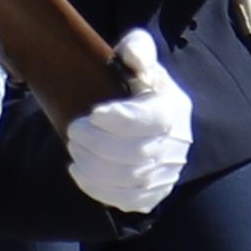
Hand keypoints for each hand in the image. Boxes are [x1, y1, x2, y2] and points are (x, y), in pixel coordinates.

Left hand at [64, 33, 196, 212]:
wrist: (144, 115)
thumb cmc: (135, 82)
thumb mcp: (138, 57)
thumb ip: (136, 49)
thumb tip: (135, 59)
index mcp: (175, 108)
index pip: (154, 121)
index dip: (121, 120)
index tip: (93, 112)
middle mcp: (178, 144)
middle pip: (138, 154)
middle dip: (98, 144)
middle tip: (73, 131)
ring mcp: (167, 173)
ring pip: (130, 180)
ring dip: (93, 166)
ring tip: (73, 148)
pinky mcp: (153, 194)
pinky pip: (128, 200)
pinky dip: (98, 189)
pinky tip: (78, 171)